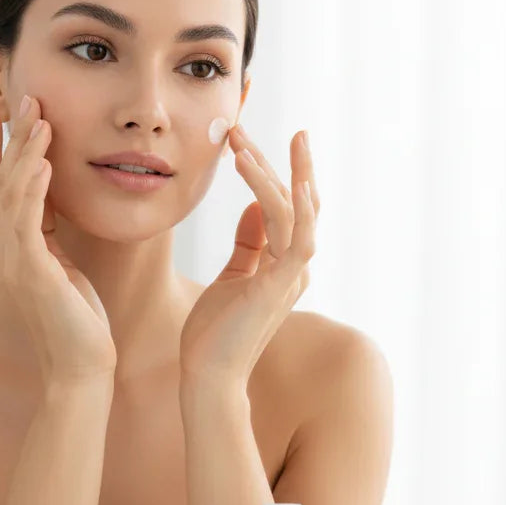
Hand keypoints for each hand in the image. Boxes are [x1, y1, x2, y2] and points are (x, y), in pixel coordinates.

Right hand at [0, 95, 116, 386]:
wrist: (82, 366)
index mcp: (6, 250)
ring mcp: (11, 263)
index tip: (4, 112)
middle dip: (7, 139)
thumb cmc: (77, 318)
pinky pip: (27, 222)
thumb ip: (49, 234)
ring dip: (23, 153)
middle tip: (22, 98)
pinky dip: (34, 189)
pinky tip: (46, 162)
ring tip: (38, 118)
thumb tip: (52, 198)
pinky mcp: (31, 274)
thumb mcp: (62, 265)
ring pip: (9, 194)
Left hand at [179, 123, 318, 387]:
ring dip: (273, 172)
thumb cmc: (214, 333)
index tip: (245, 142)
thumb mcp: (233, 277)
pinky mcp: (282, 284)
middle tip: (239, 129)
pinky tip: (281, 173)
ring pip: (295, 210)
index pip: (285, 207)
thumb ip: (250, 244)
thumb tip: (254, 207)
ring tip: (243, 142)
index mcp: (286, 265)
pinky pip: (298, 235)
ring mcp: (292, 276)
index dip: (269, 172)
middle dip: (269, 162)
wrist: (207, 375)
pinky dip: (293, 202)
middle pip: (294, 201)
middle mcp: (296, 267)